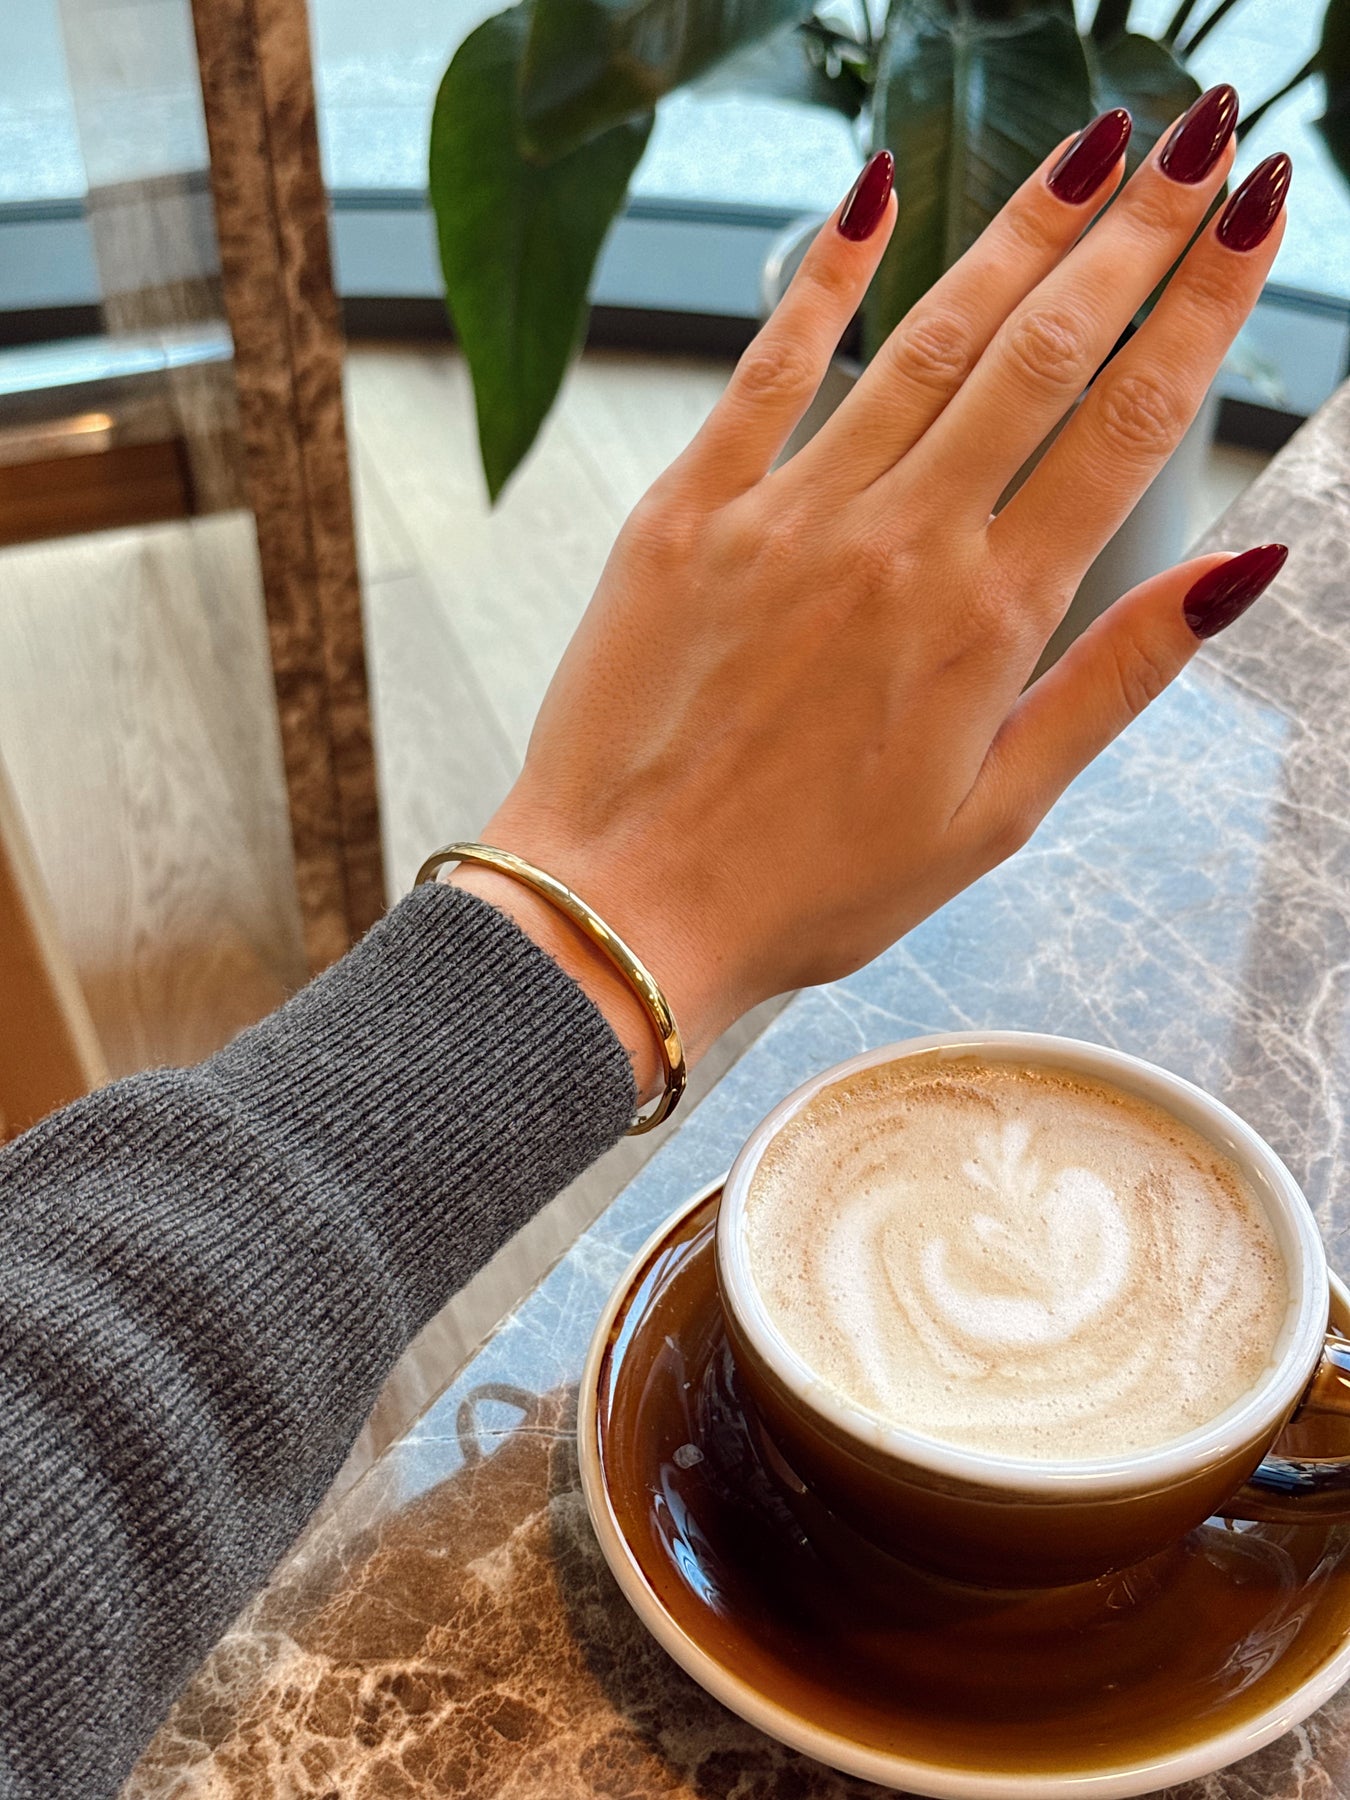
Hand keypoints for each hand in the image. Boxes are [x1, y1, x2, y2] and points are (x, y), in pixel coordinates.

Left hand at [453, 91, 1291, 1098]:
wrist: (628, 908)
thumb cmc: (815, 886)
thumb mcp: (999, 813)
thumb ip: (1118, 679)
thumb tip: (1242, 568)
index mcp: (990, 620)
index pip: (1128, 426)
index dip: (1206, 306)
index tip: (1257, 215)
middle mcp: (900, 542)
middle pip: (1045, 352)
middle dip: (1138, 233)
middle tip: (1203, 138)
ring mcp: (789, 513)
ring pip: (927, 338)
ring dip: (1020, 231)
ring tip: (1094, 147)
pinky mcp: (688, 510)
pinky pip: (768, 366)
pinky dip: (824, 275)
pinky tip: (876, 190)